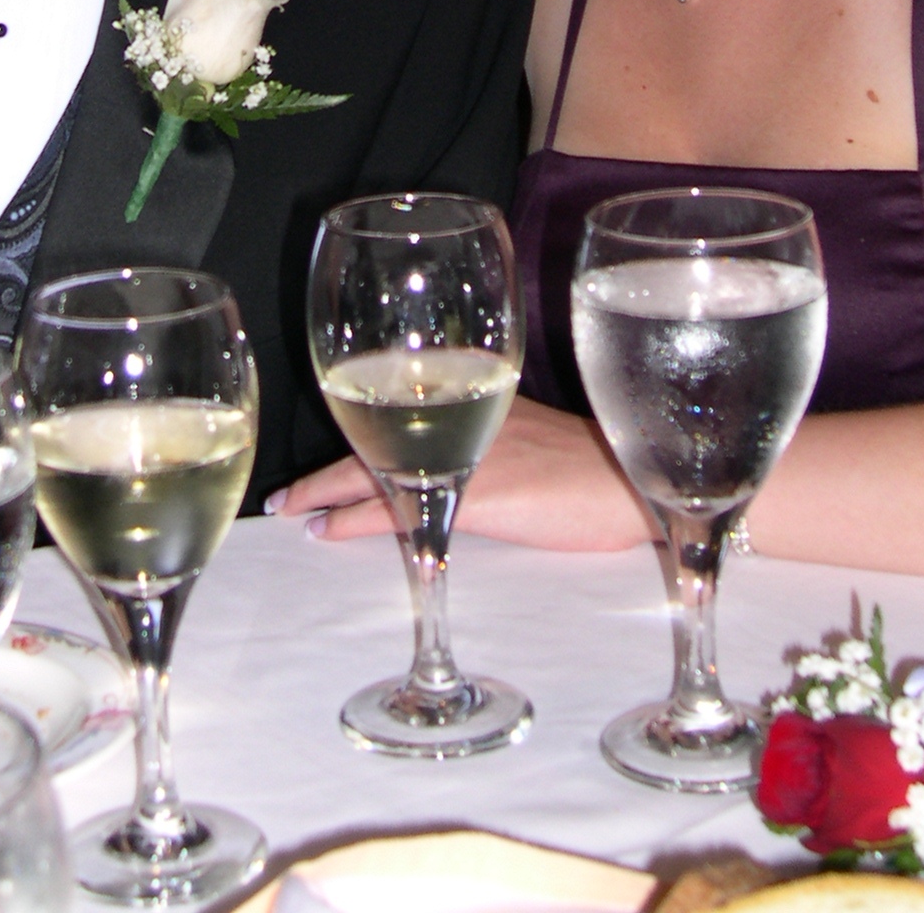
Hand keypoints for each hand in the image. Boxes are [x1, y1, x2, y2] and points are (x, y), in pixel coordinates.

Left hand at [271, 396, 653, 549]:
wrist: (634, 483)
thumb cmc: (598, 466)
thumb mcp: (537, 438)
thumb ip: (491, 439)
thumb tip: (452, 466)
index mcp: (481, 392)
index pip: (401, 395)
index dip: (357, 415)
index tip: (328, 429)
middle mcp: (466, 411)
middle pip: (376, 427)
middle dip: (328, 462)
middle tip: (288, 489)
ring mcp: (466, 451)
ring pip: (375, 465)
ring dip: (327, 489)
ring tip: (292, 507)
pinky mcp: (472, 493)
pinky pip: (397, 506)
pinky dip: (355, 518)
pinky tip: (327, 530)